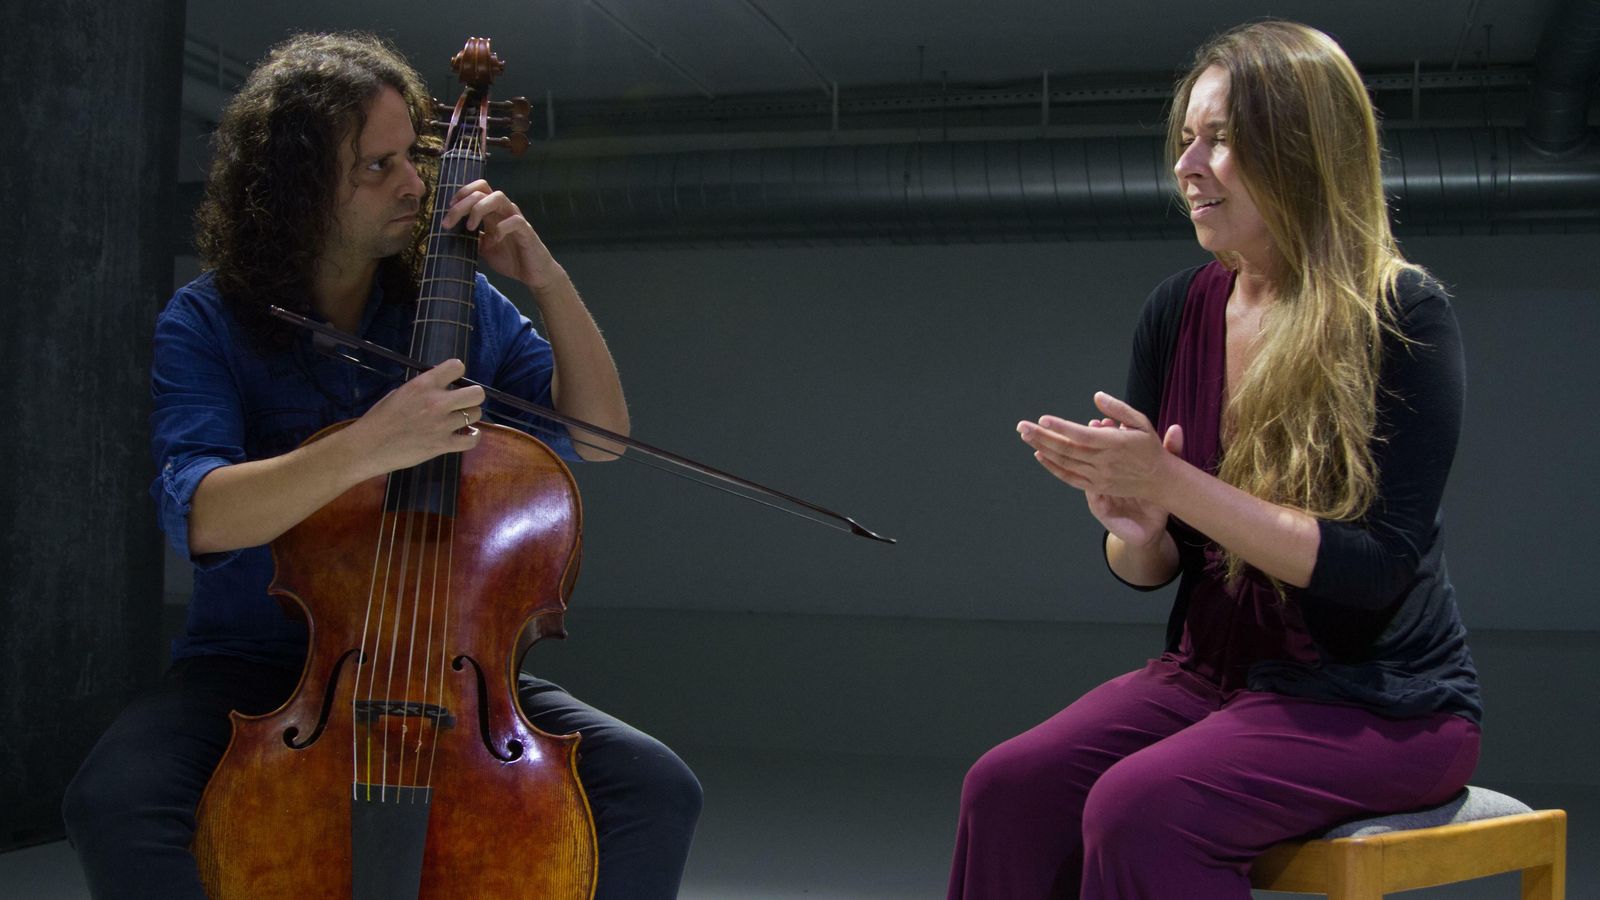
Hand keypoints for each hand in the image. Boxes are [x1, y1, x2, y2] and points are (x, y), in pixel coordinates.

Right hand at [342, 359, 485, 477]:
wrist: (368, 446)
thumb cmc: (379, 419)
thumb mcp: (400, 393)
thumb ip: (423, 388)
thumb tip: (441, 386)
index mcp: (424, 384)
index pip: (457, 367)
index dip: (458, 374)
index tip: (453, 382)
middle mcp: (437, 402)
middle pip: (477, 393)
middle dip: (472, 396)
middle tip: (463, 403)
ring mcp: (442, 424)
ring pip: (476, 414)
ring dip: (470, 416)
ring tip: (460, 420)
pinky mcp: (443, 445)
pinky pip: (472, 440)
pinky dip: (473, 437)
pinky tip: (466, 435)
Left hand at [440, 179, 561, 291]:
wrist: (534, 274)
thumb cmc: (511, 258)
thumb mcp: (484, 248)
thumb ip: (472, 237)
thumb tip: (453, 234)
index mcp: (494, 212)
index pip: (478, 189)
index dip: (462, 194)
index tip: (448, 210)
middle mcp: (504, 210)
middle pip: (482, 191)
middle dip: (462, 204)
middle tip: (448, 222)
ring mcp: (516, 219)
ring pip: (498, 197)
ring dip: (479, 209)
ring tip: (470, 227)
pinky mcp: (527, 232)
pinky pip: (515, 221)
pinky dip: (501, 228)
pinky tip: (493, 241)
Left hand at [1018, 392, 1184, 546]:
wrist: (1160, 480)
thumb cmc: (1149, 446)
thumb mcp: (1141, 422)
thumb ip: (1118, 408)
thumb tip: (1096, 396)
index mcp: (1115, 443)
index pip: (1082, 435)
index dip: (1061, 427)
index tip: (1043, 419)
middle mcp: (1104, 462)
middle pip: (1067, 449)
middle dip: (1042, 437)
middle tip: (1022, 426)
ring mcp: (1099, 476)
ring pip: (1065, 462)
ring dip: (1043, 449)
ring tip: (1026, 436)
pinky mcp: (1096, 486)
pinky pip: (1069, 477)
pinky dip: (1052, 467)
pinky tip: (1039, 455)